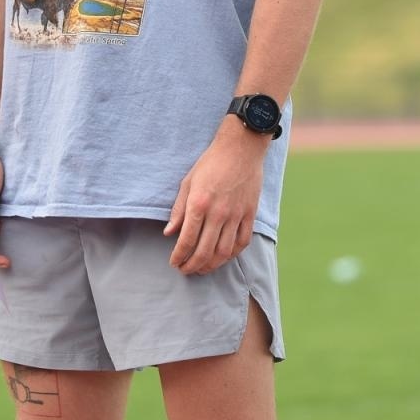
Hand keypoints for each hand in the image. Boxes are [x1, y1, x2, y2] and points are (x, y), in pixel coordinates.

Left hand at [164, 123, 265, 274]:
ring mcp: (236, 215)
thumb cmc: (211, 163)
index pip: (186, 240)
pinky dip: (232, 255)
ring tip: (202, 268)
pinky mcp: (250, 214)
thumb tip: (169, 233)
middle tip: (185, 270)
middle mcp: (218, 213)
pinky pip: (242, 242)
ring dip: (211, 265)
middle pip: (204, 251)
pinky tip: (223, 257)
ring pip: (224, 252)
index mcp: (199, 204)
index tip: (174, 262)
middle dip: (192, 266)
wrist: (241, 148)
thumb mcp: (188, 182)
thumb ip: (178, 210)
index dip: (179, 256)